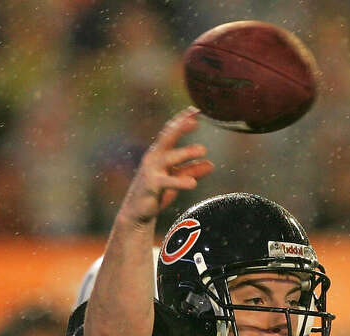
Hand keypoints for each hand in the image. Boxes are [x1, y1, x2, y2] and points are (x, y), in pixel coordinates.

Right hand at [117, 107, 214, 225]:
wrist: (138, 211)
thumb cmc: (157, 192)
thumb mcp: (176, 179)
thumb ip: (192, 171)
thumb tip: (211, 165)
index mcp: (159, 152)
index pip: (171, 132)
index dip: (182, 121)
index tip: (196, 110)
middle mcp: (154, 157)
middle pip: (167, 137)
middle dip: (180, 127)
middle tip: (194, 119)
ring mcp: (151, 170)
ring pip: (169, 157)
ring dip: (185, 152)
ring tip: (203, 150)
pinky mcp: (151, 186)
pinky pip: (167, 182)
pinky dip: (179, 182)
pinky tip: (192, 183)